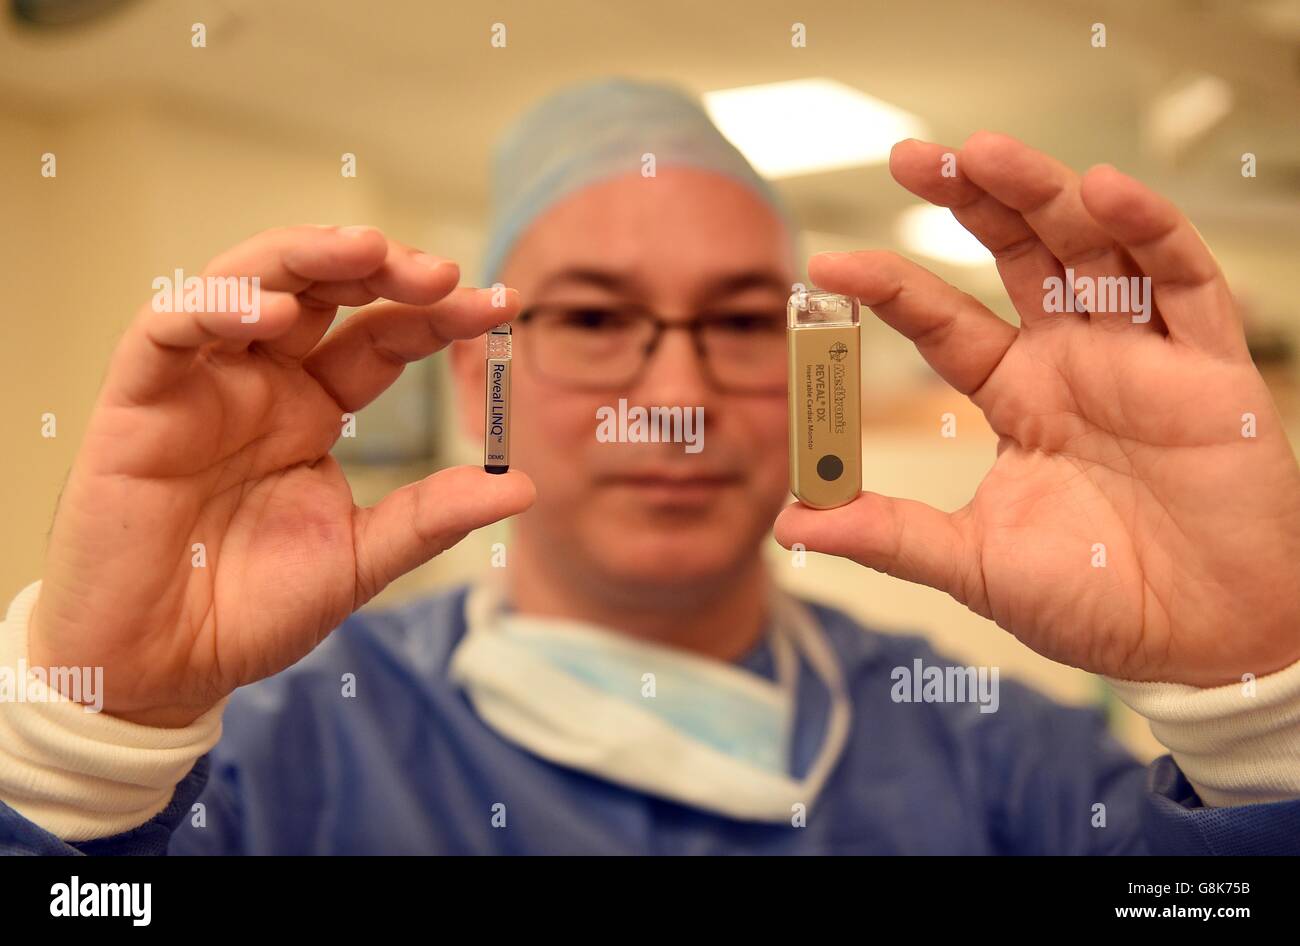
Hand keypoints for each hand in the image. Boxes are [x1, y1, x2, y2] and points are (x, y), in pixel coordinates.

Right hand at [30, 226, 534, 725]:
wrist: (162, 669)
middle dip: (383, 268)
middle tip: (444, 273)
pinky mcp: (137, 402)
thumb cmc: (251, 610)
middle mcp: (262, 383)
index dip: (439, 315)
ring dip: (306, 257)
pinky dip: (217, 309)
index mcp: (314, 410)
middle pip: (322, 289)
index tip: (502, 305)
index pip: (383, 336)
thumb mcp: (360, 558)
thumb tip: (524, 487)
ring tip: (370, 251)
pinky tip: (273, 314)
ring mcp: (201, 386)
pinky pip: (168, 331)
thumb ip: (432, 517)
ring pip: (247, 283)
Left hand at [775, 133, 1299, 686]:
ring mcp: (1143, 359)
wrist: (1203, 644)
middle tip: (912, 157)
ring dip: (1045, 194)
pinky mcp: (1212, 372)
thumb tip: (790, 524)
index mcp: (1020, 397)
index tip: (829, 266)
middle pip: (1020, 255)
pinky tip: (1104, 193)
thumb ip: (889, 535)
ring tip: (986, 152)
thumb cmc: (1098, 603)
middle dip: (970, 200)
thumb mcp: (974, 566)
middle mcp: (1077, 363)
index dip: (893, 287)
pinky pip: (1187, 283)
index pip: (946, 321)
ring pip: (1094, 247)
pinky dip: (1151, 232)